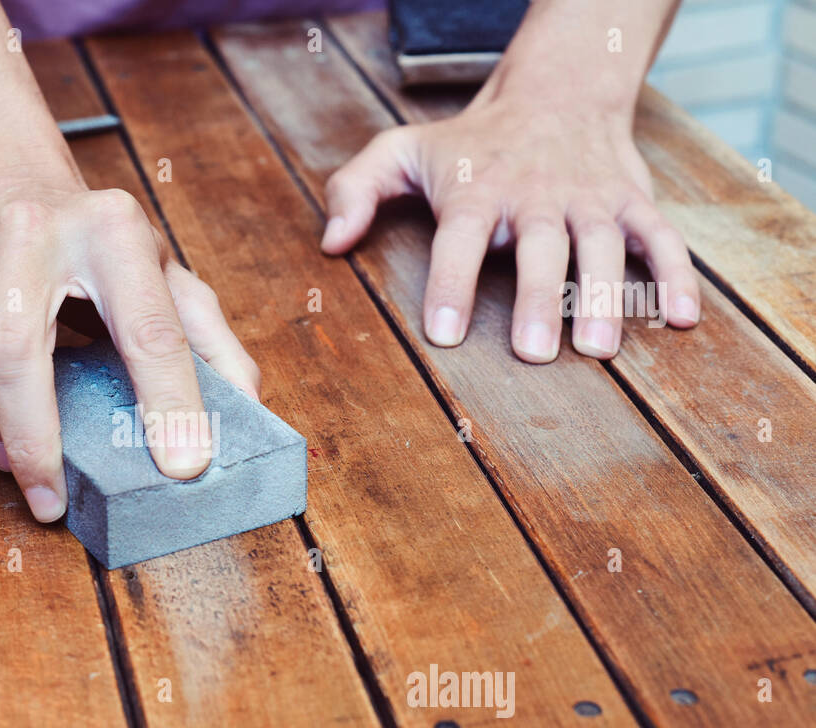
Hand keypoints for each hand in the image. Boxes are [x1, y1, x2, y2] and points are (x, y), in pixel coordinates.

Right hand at [0, 178, 260, 521]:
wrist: (5, 183)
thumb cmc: (96, 249)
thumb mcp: (167, 277)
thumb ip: (209, 340)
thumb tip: (248, 409)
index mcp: (114, 230)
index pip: (147, 328)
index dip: (169, 402)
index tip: (183, 466)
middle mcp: (33, 228)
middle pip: (19, 350)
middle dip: (36, 440)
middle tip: (53, 500)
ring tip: (18, 463)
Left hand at [320, 91, 700, 361]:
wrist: (557, 89)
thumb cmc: (469, 140)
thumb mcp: (401, 150)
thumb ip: (356, 189)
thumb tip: (329, 242)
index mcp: (478, 189)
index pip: (461, 238)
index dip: (451, 285)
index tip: (445, 334)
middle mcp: (537, 194)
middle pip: (540, 246)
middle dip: (535, 297)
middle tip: (531, 352)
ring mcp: (590, 197)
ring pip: (602, 245)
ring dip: (604, 295)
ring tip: (597, 349)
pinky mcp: (632, 201)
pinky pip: (661, 236)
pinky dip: (677, 274)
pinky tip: (683, 319)